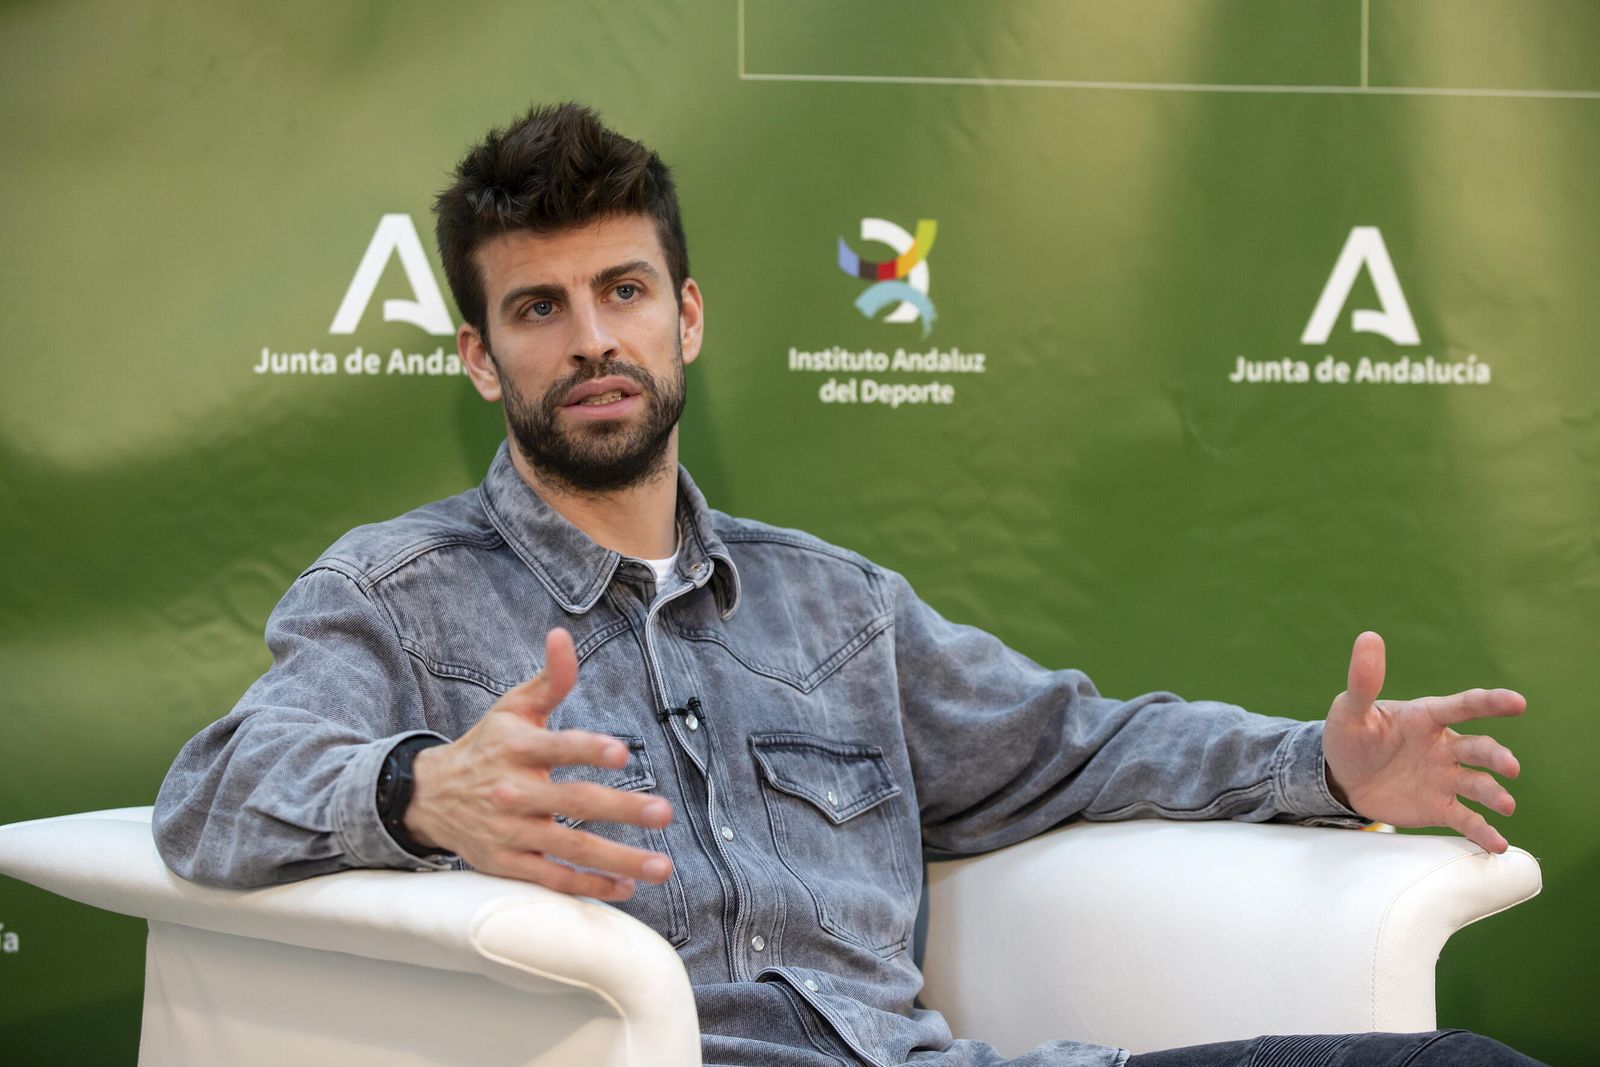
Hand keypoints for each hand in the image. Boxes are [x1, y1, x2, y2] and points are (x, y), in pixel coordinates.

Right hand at [404, 627, 673, 898]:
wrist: (431, 796)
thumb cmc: (488, 745)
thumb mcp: (513, 707)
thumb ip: (550, 678)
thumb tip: (563, 636)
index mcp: (517, 748)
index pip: (556, 748)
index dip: (588, 749)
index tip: (623, 752)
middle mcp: (512, 792)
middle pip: (572, 803)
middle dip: (621, 809)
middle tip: (664, 812)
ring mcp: (509, 833)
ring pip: (568, 849)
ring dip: (617, 860)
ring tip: (662, 867)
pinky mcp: (506, 865)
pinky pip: (551, 880)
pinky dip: (588, 887)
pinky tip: (625, 888)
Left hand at [1322, 631, 1523, 853]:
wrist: (1341, 778)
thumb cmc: (1349, 737)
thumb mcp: (1350, 710)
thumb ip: (1362, 681)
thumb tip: (1368, 637)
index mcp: (1426, 718)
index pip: (1462, 706)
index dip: (1490, 702)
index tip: (1518, 702)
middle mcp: (1444, 747)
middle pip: (1478, 748)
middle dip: (1497, 756)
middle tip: (1510, 767)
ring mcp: (1444, 778)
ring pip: (1478, 784)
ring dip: (1494, 794)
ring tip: (1505, 805)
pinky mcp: (1439, 808)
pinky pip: (1466, 820)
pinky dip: (1483, 833)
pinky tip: (1498, 845)